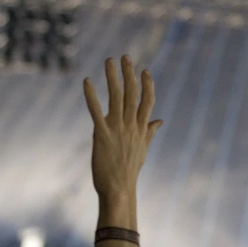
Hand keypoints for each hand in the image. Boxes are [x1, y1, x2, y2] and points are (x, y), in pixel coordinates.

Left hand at [84, 55, 162, 199]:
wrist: (119, 190)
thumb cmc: (129, 171)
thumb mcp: (143, 149)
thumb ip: (150, 132)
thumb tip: (160, 120)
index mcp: (141, 130)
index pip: (147, 102)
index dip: (147, 85)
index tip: (145, 70)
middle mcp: (131, 127)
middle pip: (133, 95)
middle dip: (129, 74)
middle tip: (125, 56)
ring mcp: (118, 130)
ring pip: (117, 98)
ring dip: (113, 78)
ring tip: (109, 61)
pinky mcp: (102, 135)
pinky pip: (96, 112)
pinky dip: (92, 95)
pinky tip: (87, 81)